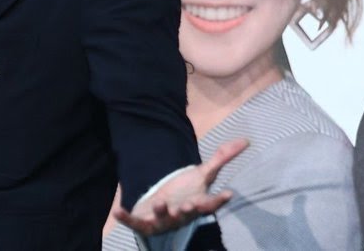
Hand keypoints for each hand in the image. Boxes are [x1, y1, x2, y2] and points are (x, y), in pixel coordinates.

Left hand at [114, 138, 248, 235]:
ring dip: (163, 211)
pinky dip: (127, 218)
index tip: (227, 193)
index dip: (218, 200)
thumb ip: (222, 158)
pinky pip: (135, 222)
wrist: (163, 209)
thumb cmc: (185, 192)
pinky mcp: (145, 223)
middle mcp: (181, 214)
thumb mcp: (202, 174)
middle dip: (188, 210)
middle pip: (187, 213)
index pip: (210, 204)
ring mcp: (163, 220)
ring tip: (162, 203)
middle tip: (189, 205)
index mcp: (196, 204)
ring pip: (164, 217)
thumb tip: (246, 140)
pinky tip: (118, 211)